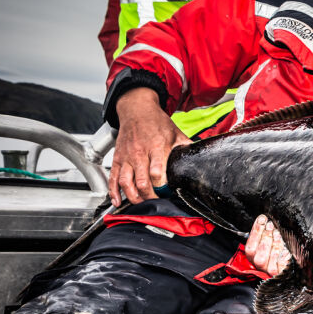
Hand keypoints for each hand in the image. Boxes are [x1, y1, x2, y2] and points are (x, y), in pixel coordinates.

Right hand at [108, 88, 189, 205]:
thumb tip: (199, 158)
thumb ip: (186, 146)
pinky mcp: (117, 158)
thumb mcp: (176, 132)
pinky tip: (118, 201)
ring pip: (126, 182)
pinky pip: (113, 178)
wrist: (136, 110)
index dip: (161, 186)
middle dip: (149, 196)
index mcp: (156, 147)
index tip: (167, 192)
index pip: (157, 172)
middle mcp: (139, 153)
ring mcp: (126, 157)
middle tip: (156, 202)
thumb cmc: (156, 122)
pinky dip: (113, 192)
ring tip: (140, 203)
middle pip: (142, 181)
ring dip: (133, 197)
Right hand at [244, 215, 291, 275]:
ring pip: (266, 258)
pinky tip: (285, 248)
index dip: (256, 231)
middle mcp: (258, 264)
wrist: (283, 267)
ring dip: (272, 244)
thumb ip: (263, 234)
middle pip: (258, 253)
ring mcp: (267, 270)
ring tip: (277, 234)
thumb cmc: (273, 250)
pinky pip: (278, 266)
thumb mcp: (266, 241)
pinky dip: (281, 256)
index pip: (250, 244)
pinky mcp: (278, 273)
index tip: (262, 219)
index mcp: (252, 255)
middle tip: (270, 225)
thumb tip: (264, 219)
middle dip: (264, 236)